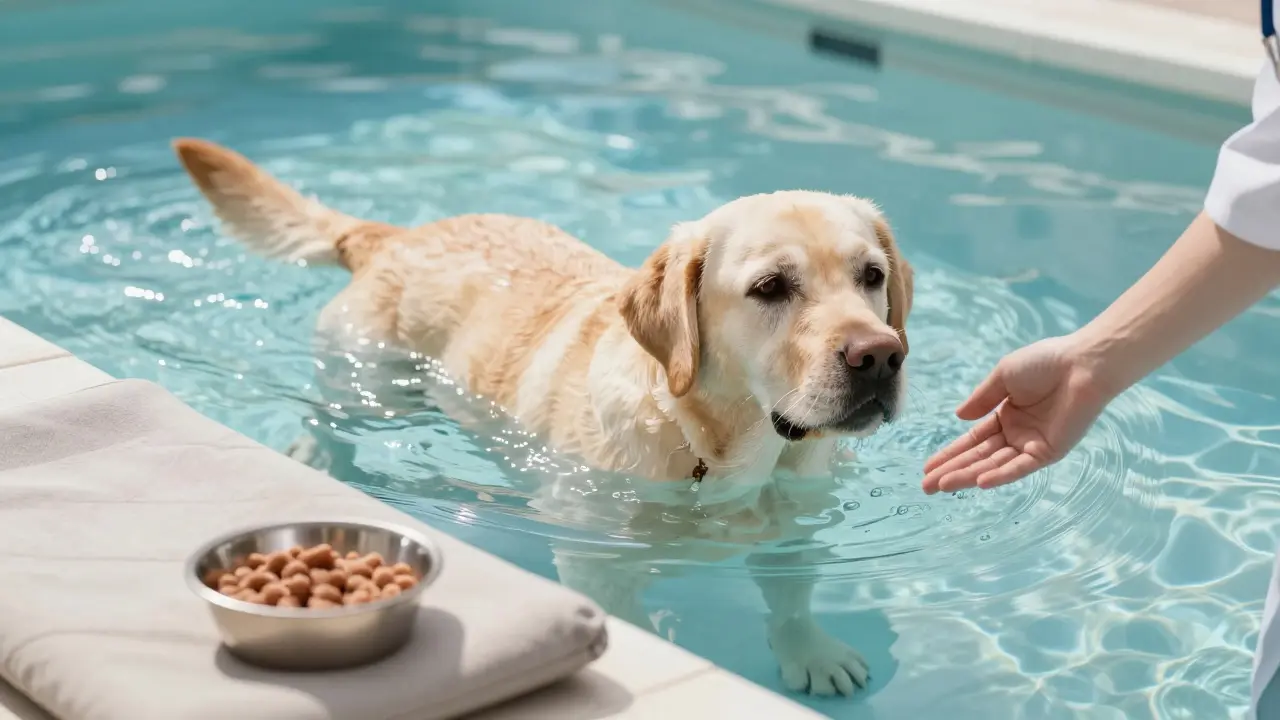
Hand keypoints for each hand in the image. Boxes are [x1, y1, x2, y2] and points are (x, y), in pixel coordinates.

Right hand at [921, 335, 1111, 494]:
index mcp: (1006, 415)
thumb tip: (958, 418)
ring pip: (994, 465)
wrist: (1082, 363)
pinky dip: (1001, 475)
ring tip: (943, 485)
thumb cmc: (1045, 362)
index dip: (950, 454)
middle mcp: (1017, 434)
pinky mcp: (1048, 451)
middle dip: (952, 471)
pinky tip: (979, 481)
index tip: (928, 467)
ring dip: (968, 476)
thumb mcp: (1003, 376)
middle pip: (978, 457)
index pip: (972, 441)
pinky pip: (1020, 467)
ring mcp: (1031, 445)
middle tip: (927, 487)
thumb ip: (982, 399)